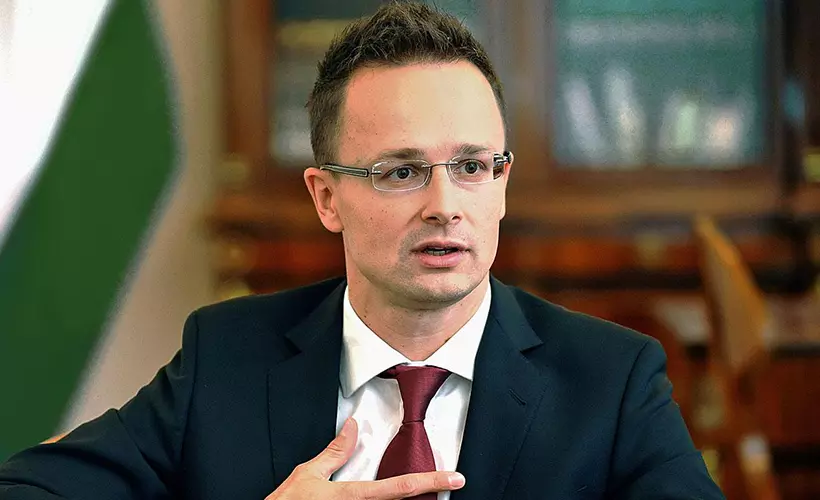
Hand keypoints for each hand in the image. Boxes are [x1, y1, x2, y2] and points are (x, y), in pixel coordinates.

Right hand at [265, 418, 465, 498]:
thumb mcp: (308, 474)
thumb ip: (335, 452)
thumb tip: (353, 425)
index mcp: (351, 497)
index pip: (399, 487)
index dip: (431, 481)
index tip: (455, 478)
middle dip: (425, 493)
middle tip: (447, 482)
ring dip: (407, 499)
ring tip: (424, 490)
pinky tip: (397, 497)